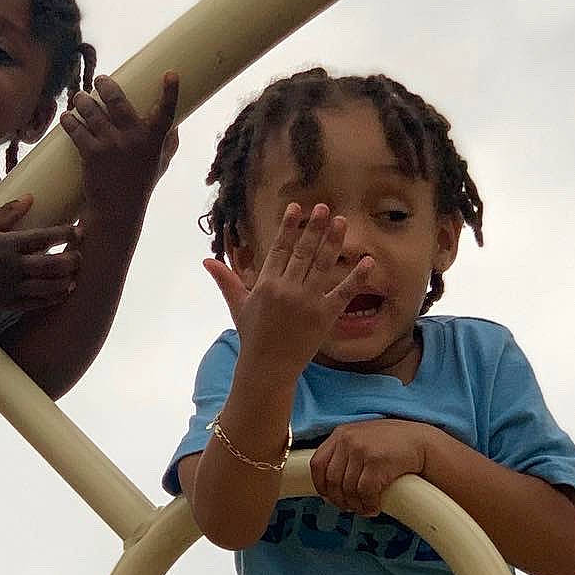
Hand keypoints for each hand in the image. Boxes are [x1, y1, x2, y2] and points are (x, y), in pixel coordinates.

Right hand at [0, 196, 79, 311]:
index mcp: (6, 245)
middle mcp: (11, 267)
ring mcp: (11, 288)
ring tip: (74, 274)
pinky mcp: (9, 303)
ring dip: (65, 281)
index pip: (42, 237)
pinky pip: (37, 303)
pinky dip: (54, 298)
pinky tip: (64, 290)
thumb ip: (8, 213)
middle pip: (50, 265)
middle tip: (81, 255)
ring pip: (47, 287)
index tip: (79, 230)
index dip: (64, 234)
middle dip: (71, 260)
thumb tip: (30, 197)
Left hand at [60, 71, 179, 219]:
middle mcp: (134, 139)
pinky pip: (77, 129)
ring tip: (79, 98)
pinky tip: (67, 117)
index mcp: (154, 141)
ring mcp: (111, 145)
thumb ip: (168, 143)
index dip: (171, 92)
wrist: (117, 212)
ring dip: (83, 101)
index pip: (167, 112)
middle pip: (118, 101)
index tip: (171, 74)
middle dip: (105, 85)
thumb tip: (176, 124)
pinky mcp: (91, 154)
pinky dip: (70, 120)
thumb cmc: (140, 185)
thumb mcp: (160, 164)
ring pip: (93, 111)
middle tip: (99, 81)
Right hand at [203, 203, 373, 377]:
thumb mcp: (238, 305)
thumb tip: (207, 261)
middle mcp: (287, 289)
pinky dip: (357, 277)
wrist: (268, 367)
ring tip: (342, 222)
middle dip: (314, 228)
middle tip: (325, 208)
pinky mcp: (325, 317)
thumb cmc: (253, 335)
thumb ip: (226, 280)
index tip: (296, 208)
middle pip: (303, 252)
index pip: (279, 248)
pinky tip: (368, 261)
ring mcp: (308, 302)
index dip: (289, 227)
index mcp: (267, 284)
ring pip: (323, 266)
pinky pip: (344, 293)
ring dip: (333, 242)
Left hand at [309, 419, 434, 516]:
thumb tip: (328, 488)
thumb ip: (344, 455)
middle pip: (332, 480)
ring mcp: (361, 450)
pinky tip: (374, 507)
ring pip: (348, 488)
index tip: (328, 496)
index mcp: (341, 434)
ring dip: (355, 505)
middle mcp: (348, 439)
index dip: (320, 485)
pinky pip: (365, 492)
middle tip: (348, 508)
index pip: (317, 463)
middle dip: (339, 499)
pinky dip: (368, 505)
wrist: (420, 441)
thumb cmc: (392, 444)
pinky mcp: (376, 462)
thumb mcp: (362, 439)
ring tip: (364, 508)